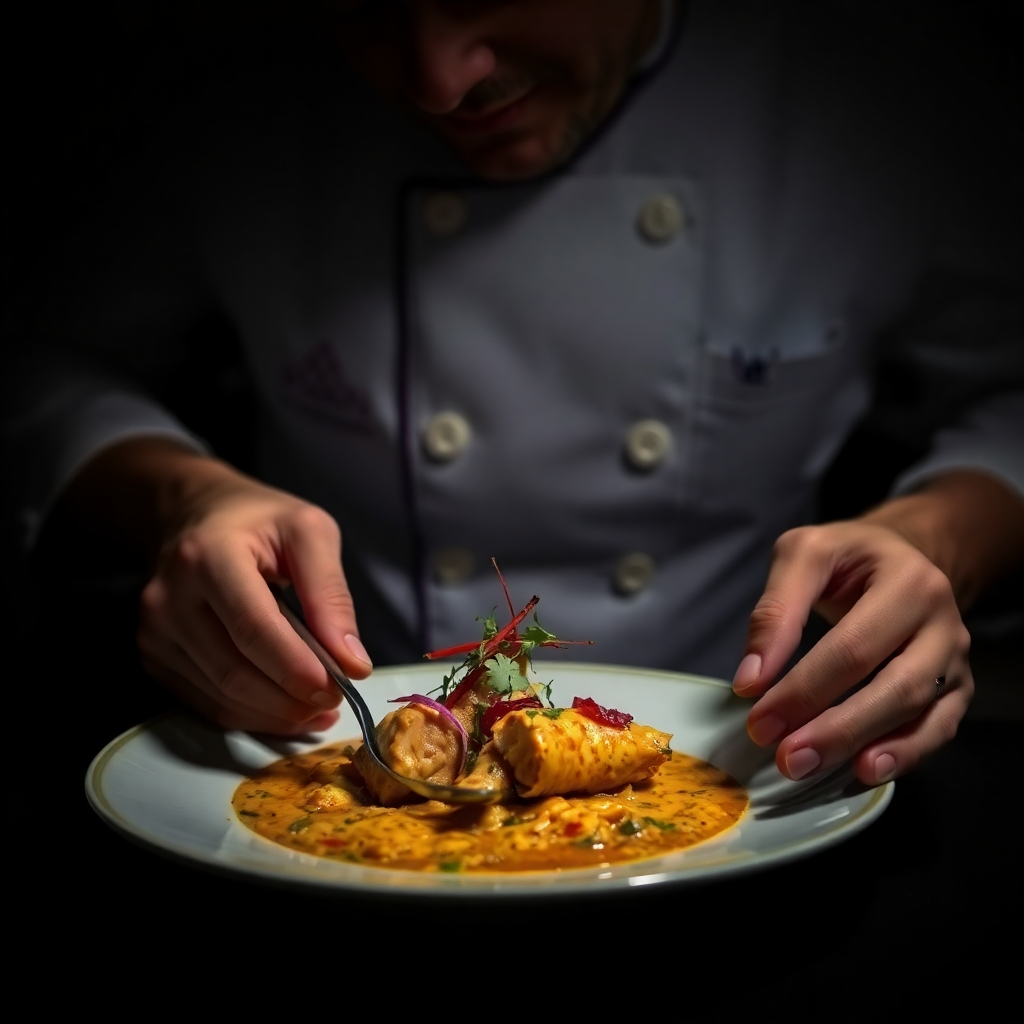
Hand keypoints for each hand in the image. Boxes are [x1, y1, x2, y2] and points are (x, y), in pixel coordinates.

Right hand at [68, 438, 372, 734]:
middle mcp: (170, 597)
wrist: (196, 514)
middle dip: (290, 698)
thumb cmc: (260, 520)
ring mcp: (154, 632)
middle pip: (234, 671)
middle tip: (334, 701)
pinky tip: (284, 708)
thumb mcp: (310, 533)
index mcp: (208, 556)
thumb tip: (352, 663)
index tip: (338, 688)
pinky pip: (206, 703)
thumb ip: (332, 595)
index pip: (253, 628)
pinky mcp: (153, 656)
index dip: (296, 667)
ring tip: (317, 710)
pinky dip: (251, 715)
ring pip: (220, 696)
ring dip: (275, 714)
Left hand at [732, 519, 972, 785]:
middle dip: (836, 728)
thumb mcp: (803, 554)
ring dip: (867, 747)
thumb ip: (774, 610)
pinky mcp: (957, 688)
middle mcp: (942, 623)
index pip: (853, 646)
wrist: (903, 554)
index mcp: (908, 583)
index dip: (803, 687)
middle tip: (786, 758)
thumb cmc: (848, 556)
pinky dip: (903, 756)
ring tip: (820, 770)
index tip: (758, 720)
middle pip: (895, 686)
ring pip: (921, 713)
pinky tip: (860, 773)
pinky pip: (938, 730)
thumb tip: (751, 679)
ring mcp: (954, 659)